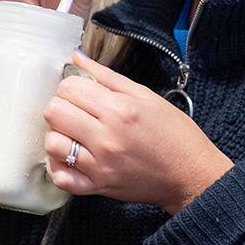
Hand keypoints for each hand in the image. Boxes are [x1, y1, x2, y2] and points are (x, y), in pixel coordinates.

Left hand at [42, 50, 233, 212]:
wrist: (192, 175)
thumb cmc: (176, 136)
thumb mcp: (147, 96)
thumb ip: (107, 76)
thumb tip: (78, 57)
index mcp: (119, 110)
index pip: (68, 88)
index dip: (72, 86)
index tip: (83, 93)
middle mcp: (106, 138)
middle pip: (53, 112)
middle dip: (62, 106)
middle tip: (77, 111)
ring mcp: (100, 165)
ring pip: (51, 143)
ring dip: (58, 135)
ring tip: (75, 133)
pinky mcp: (98, 186)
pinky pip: (60, 177)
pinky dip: (59, 166)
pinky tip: (70, 157)